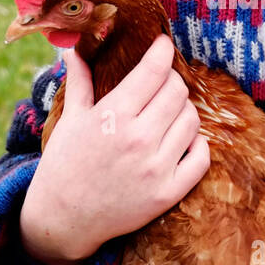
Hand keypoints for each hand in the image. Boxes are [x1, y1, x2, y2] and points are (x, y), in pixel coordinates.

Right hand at [20, 34, 210, 262]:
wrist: (63, 219)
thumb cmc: (64, 164)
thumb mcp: (70, 119)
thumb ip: (79, 81)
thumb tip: (74, 48)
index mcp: (113, 115)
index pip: (153, 71)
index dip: (162, 51)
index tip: (163, 45)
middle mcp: (138, 139)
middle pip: (177, 92)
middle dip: (171, 81)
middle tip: (162, 84)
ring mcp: (156, 168)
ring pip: (192, 121)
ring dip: (184, 111)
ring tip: (169, 113)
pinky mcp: (167, 193)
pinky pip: (201, 158)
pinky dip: (197, 145)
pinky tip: (183, 141)